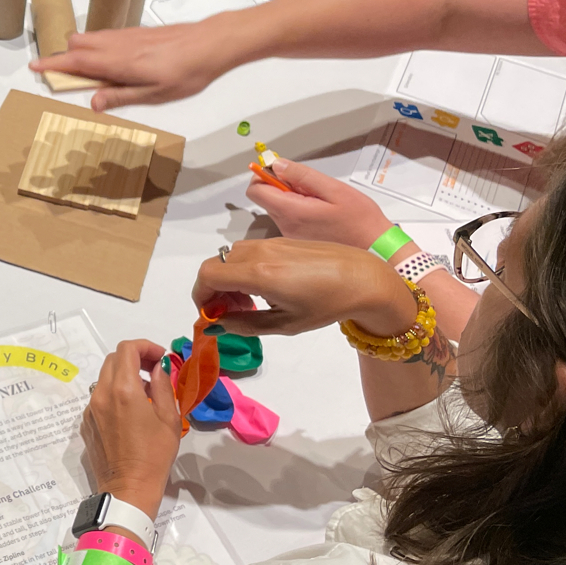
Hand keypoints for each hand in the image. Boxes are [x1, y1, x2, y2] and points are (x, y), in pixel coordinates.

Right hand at [28, 20, 239, 110]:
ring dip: (81, 52)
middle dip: (65, 58)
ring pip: (91, 38)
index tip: (34, 66)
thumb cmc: (186, 71)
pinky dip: (97, 47)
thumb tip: (93, 102)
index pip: (76, 62)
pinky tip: (110, 62)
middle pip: (77, 44)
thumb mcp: (154, 94)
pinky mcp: (136, 32)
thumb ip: (120, 96)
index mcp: (118, 62)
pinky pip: (106, 36)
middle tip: (65, 78)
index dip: (53, 64)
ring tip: (89, 74)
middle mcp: (118, 45)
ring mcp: (127, 36)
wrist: (210, 43)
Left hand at [80, 340, 180, 518]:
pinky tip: (130, 414)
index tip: (160, 358)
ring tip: (146, 394)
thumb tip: (158, 367)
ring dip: (124, 376)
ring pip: (104, 378)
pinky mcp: (86, 423)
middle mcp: (101, 394)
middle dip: (134, 359)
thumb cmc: (154, 455)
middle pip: (113, 360)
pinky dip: (114, 394)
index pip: (127, 349)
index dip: (145, 346)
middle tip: (154, 372)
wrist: (128, 488)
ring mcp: (90, 409)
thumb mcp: (168, 418)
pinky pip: (99, 398)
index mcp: (123, 389)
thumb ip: (163, 385)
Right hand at [193, 238, 415, 337]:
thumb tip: (217, 325)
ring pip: (231, 256)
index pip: (208, 275)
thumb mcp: (285, 324)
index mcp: (258, 273)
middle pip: (216, 264)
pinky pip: (249, 250)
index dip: (201, 295)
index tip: (212, 314)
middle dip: (215, 290)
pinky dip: (245, 269)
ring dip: (230, 279)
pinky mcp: (282, 239)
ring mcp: (271, 241)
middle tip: (233, 312)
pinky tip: (268, 288)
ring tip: (252, 301)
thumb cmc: (327, 305)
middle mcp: (259, 251)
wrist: (364, 278)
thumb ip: (246, 324)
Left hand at [246, 156, 393, 251]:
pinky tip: (319, 212)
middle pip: (265, 198)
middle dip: (280, 185)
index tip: (278, 169)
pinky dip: (297, 210)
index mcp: (292, 212)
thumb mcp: (334, 189)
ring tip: (318, 200)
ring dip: (290, 198)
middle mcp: (286, 227)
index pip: (255, 191)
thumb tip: (277, 165)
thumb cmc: (360, 220)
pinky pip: (288, 219)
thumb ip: (302, 176)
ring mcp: (290, 236)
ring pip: (277, 208)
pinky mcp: (297, 241)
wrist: (376, 249)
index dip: (263, 175)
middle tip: (307, 185)